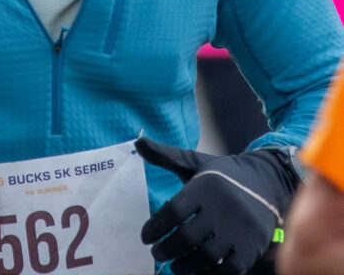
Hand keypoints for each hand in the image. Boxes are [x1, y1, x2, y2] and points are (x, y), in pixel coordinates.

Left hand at [135, 138, 297, 274]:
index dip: (155, 227)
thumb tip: (138, 142)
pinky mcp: (252, 247)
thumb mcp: (195, 162)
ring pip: (206, 256)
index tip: (145, 237)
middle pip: (187, 237)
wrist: (266, 182)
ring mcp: (240, 229)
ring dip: (184, 265)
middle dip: (166, 249)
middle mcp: (223, 206)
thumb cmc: (221, 175)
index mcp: (206, 185)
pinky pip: (228, 270)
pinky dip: (209, 274)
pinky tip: (197, 271)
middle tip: (157, 254)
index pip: (174, 211)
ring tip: (174, 265)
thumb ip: (166, 156)